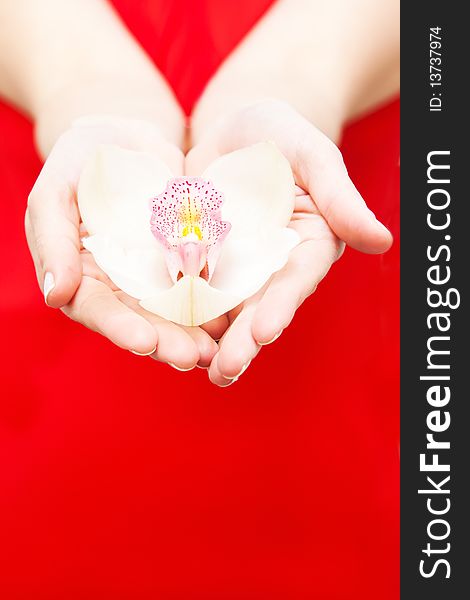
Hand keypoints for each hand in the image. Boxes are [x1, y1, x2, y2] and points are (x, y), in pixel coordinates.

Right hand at [26, 116, 217, 368]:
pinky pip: (202, 286)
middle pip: (141, 320)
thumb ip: (53, 240)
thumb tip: (56, 296)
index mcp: (82, 274)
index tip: (144, 342)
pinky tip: (233, 318)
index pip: (96, 308)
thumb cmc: (82, 159)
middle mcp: (119, 284)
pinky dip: (216, 304)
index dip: (118, 326)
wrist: (129, 138)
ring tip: (216, 349)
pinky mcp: (186, 262)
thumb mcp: (56, 190)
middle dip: (166, 341)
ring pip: (174, 313)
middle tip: (191, 357)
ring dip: (194, 333)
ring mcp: (154, 276)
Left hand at [187, 100, 392, 384]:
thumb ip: (340, 198)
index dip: (281, 305)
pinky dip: (176, 308)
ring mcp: (234, 266)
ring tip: (193, 367)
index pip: (295, 279)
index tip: (265, 332)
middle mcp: (272, 265)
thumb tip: (382, 242)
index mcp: (306, 245)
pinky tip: (161, 332)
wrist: (233, 131)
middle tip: (224, 371)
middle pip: (257, 305)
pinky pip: (186, 284)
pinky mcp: (200, 259)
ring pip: (222, 306)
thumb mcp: (311, 155)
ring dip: (209, 338)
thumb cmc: (281, 135)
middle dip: (242, 339)